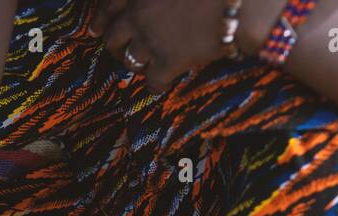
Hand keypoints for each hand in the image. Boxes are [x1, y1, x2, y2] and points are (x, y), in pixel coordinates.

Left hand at [90, 0, 278, 91]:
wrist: (243, 3)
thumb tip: (161, 6)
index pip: (109, 4)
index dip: (101, 17)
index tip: (94, 27)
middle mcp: (140, 12)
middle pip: (112, 35)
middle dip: (114, 44)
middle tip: (119, 49)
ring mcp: (151, 39)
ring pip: (128, 60)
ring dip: (133, 63)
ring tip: (141, 65)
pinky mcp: (168, 62)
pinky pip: (151, 82)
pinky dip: (155, 85)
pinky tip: (160, 85)